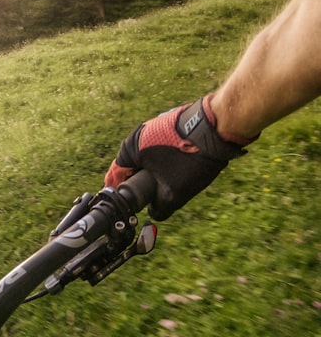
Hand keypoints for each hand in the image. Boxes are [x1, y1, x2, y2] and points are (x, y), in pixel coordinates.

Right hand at [104, 94, 252, 219]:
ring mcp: (154, 126)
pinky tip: (179, 166)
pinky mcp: (169, 123)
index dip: (122, 193)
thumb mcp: (174, 193)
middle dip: (140, 182)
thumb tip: (155, 212)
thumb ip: (159, 208)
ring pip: (147, 156)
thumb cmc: (193, 157)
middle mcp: (138, 134)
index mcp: (130, 148)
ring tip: (168, 182)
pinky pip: (160, 147)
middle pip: (132, 166)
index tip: (130, 205)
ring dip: (154, 170)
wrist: (220, 127)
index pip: (116, 176)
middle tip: (152, 196)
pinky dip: (165, 159)